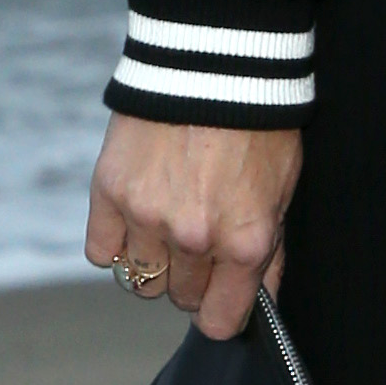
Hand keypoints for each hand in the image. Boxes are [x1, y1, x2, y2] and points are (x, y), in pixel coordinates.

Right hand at [86, 115, 302, 340]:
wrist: (216, 63)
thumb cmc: (259, 126)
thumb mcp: (283, 191)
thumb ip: (270, 253)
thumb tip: (259, 301)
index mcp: (244, 241)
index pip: (220, 320)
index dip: (223, 313)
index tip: (222, 301)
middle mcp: (193, 237)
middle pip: (180, 297)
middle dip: (193, 279)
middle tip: (201, 243)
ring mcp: (146, 216)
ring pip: (140, 281)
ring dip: (155, 264)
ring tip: (169, 227)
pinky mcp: (109, 192)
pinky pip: (103, 252)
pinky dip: (117, 244)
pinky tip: (137, 220)